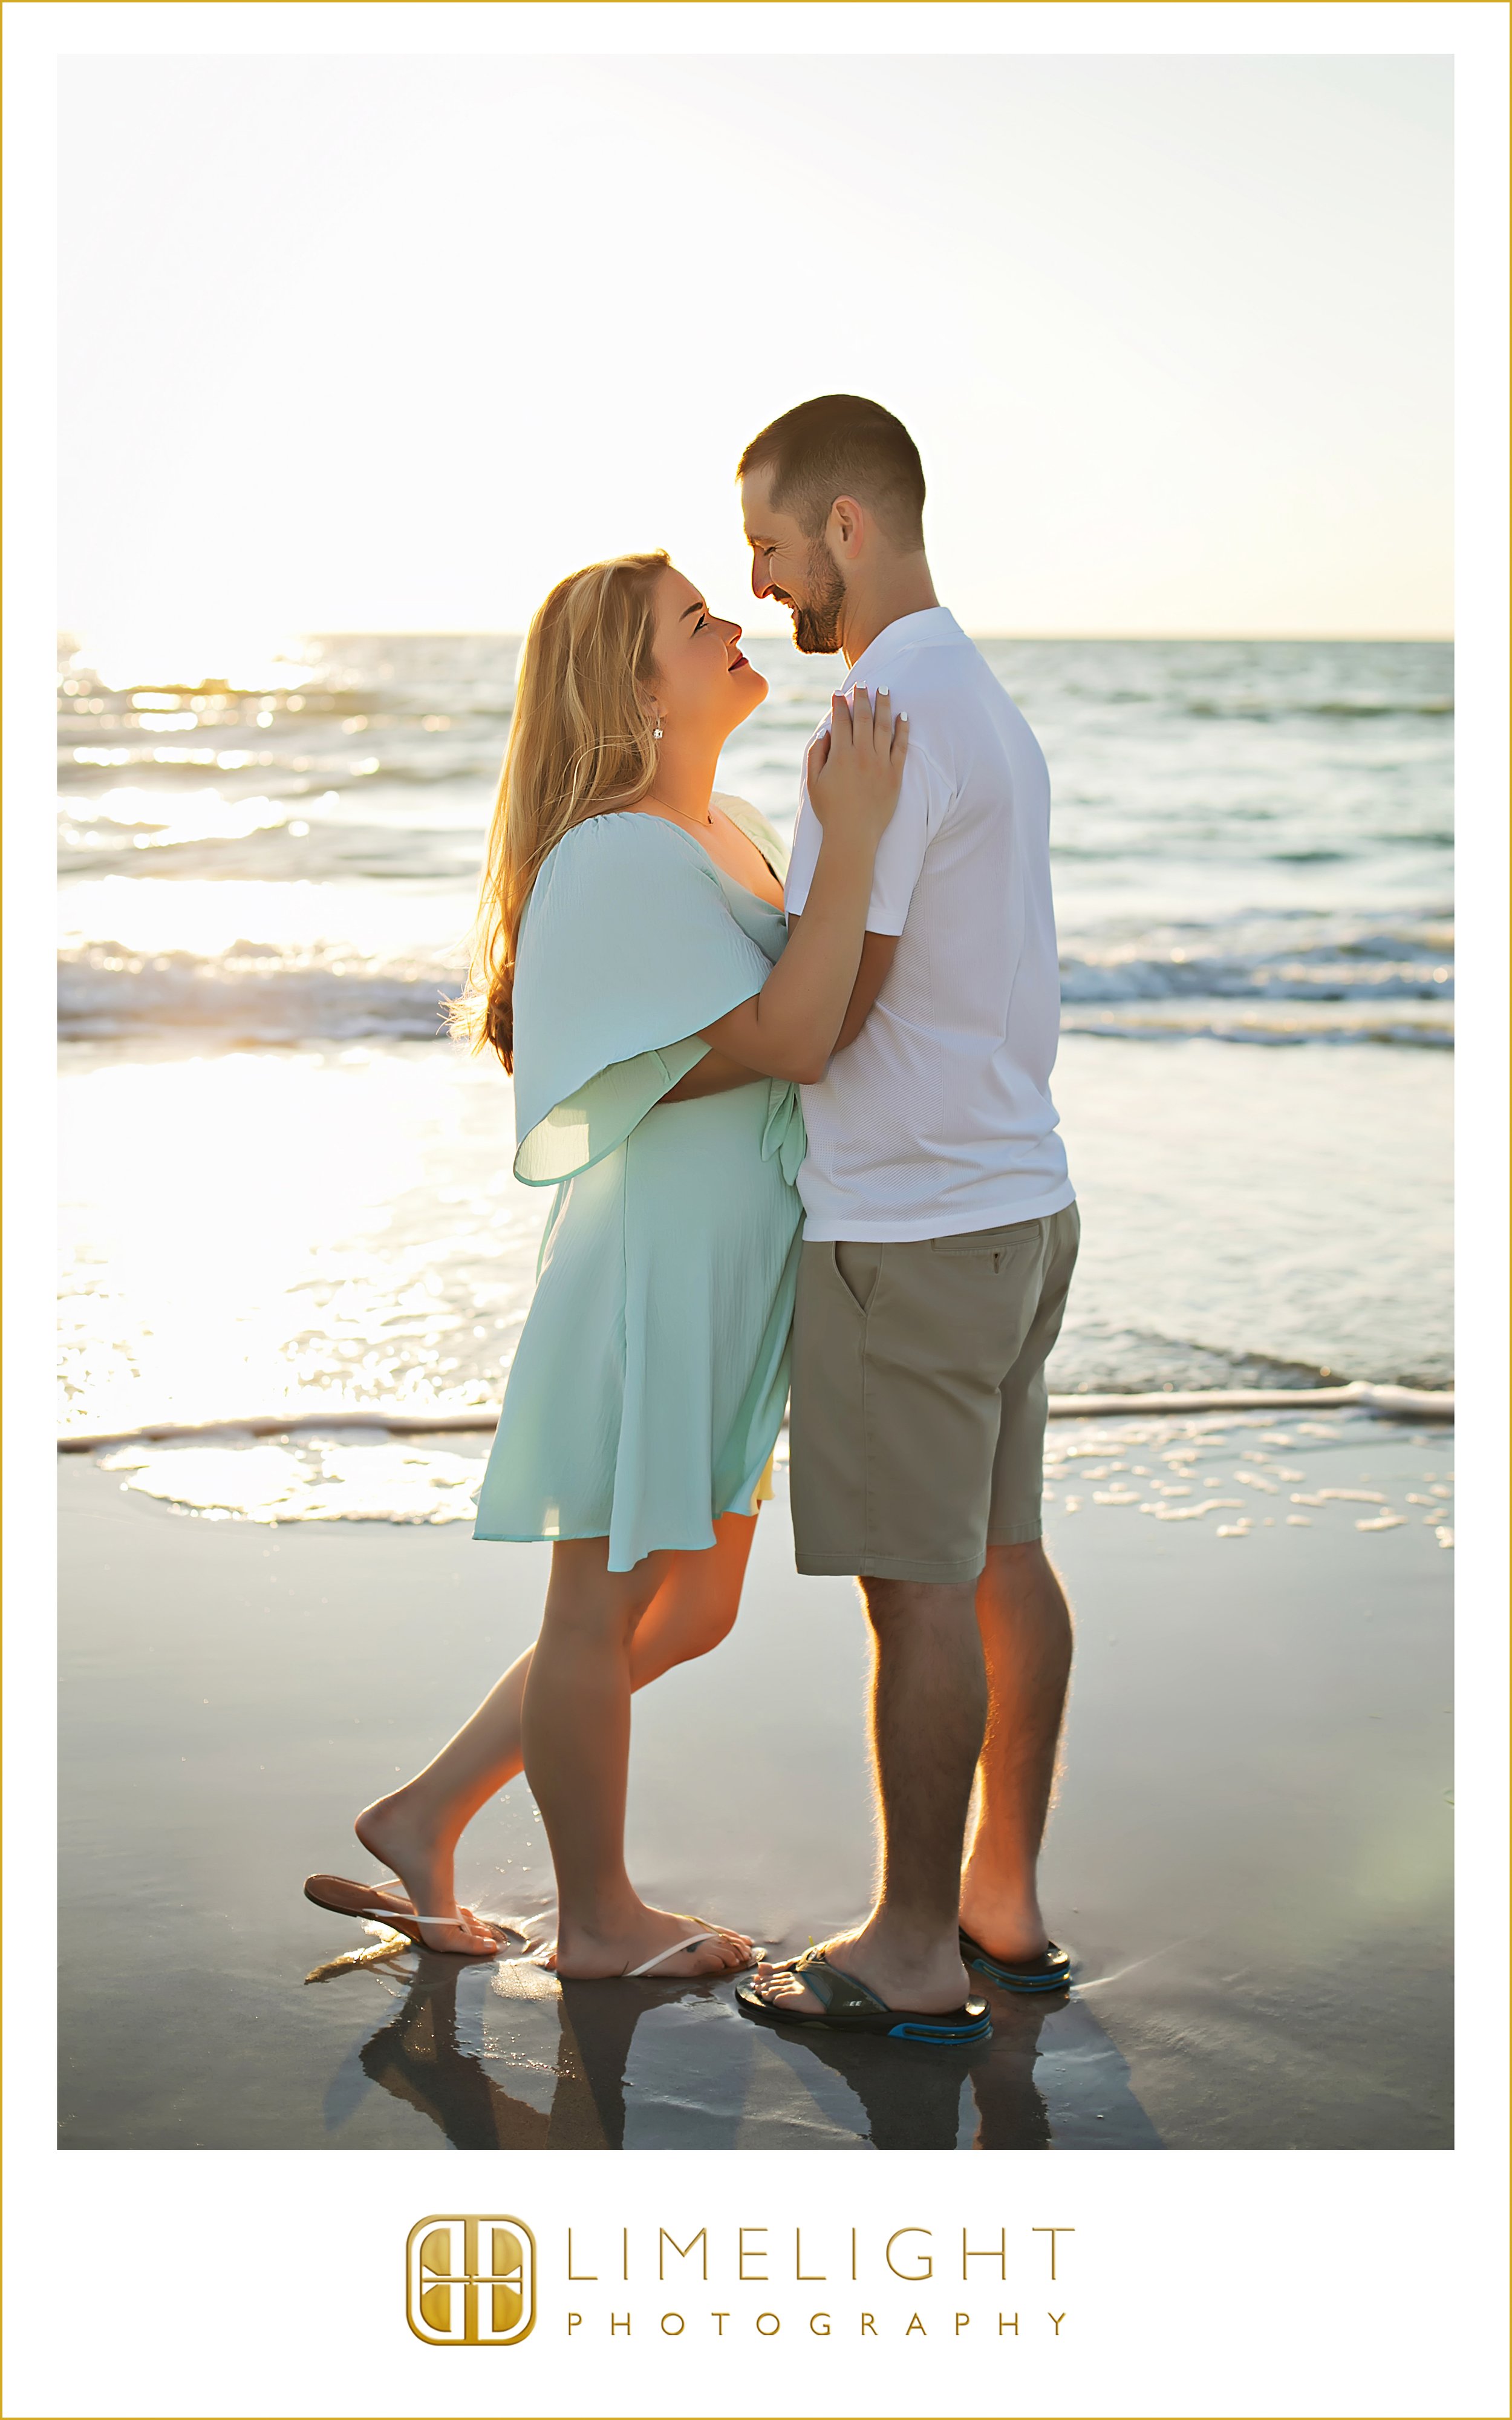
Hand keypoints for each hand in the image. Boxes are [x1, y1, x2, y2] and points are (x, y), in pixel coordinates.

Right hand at [805, 687, 907, 849]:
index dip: (840, 705)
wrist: (853, 835)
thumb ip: (817, 754)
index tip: (839, 694)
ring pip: (884, 727)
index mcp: (841, 755)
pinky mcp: (895, 774)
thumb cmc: (830, 810)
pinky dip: (903, 729)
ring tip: (884, 690)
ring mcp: (881, 763)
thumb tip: (826, 733)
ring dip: (884, 705)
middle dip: (862, 698)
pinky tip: (903, 716)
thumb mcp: (813, 782)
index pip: (841, 721)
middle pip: (864, 718)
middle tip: (863, 684)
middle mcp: (862, 754)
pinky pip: (901, 747)